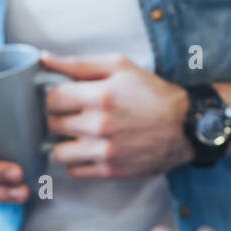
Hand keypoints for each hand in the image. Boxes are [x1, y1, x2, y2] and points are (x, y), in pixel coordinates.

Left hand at [39, 52, 192, 178]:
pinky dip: (77, 162)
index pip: (51, 99)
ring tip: (78, 135)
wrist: (186, 125)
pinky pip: (74, 172)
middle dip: (59, 118)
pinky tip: (90, 149)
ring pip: (58, 153)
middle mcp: (99, 126)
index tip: (64, 97)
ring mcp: (104, 152)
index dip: (55, 96)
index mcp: (100, 96)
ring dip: (64, 143)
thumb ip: (79, 64)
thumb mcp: (120, 67)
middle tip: (73, 114)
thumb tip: (44, 58)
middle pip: (51, 125)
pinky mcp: (111, 171)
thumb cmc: (153, 93)